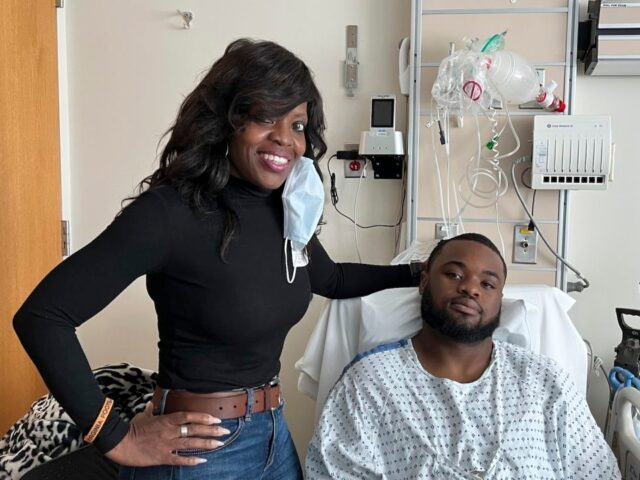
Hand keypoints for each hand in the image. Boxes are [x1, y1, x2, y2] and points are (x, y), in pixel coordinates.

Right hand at [105, 402, 228, 466]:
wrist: (120, 442)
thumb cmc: (132, 428)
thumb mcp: (144, 415)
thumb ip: (152, 410)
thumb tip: (153, 404)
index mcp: (166, 420)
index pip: (189, 415)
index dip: (203, 416)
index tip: (216, 418)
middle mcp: (169, 431)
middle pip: (194, 429)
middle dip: (211, 430)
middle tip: (225, 430)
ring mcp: (166, 444)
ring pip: (190, 443)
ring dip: (206, 443)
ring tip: (219, 443)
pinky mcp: (161, 457)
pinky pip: (179, 459)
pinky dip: (191, 460)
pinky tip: (202, 460)